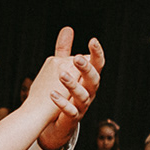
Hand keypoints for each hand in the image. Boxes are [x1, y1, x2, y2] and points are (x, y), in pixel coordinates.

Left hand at [34, 28, 104, 149]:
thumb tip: (68, 28)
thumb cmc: (63, 92)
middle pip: (94, 80)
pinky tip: (52, 93)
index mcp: (88, 79)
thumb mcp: (63, 69)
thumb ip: (65, 51)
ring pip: (83, 96)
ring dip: (73, 85)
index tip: (92, 40)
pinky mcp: (72, 118)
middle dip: (86, 68)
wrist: (55, 121)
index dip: (97, 53)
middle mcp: (89, 92)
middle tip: (77, 58)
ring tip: (61, 75)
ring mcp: (82, 106)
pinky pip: (70, 111)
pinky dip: (62, 103)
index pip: (97, 64)